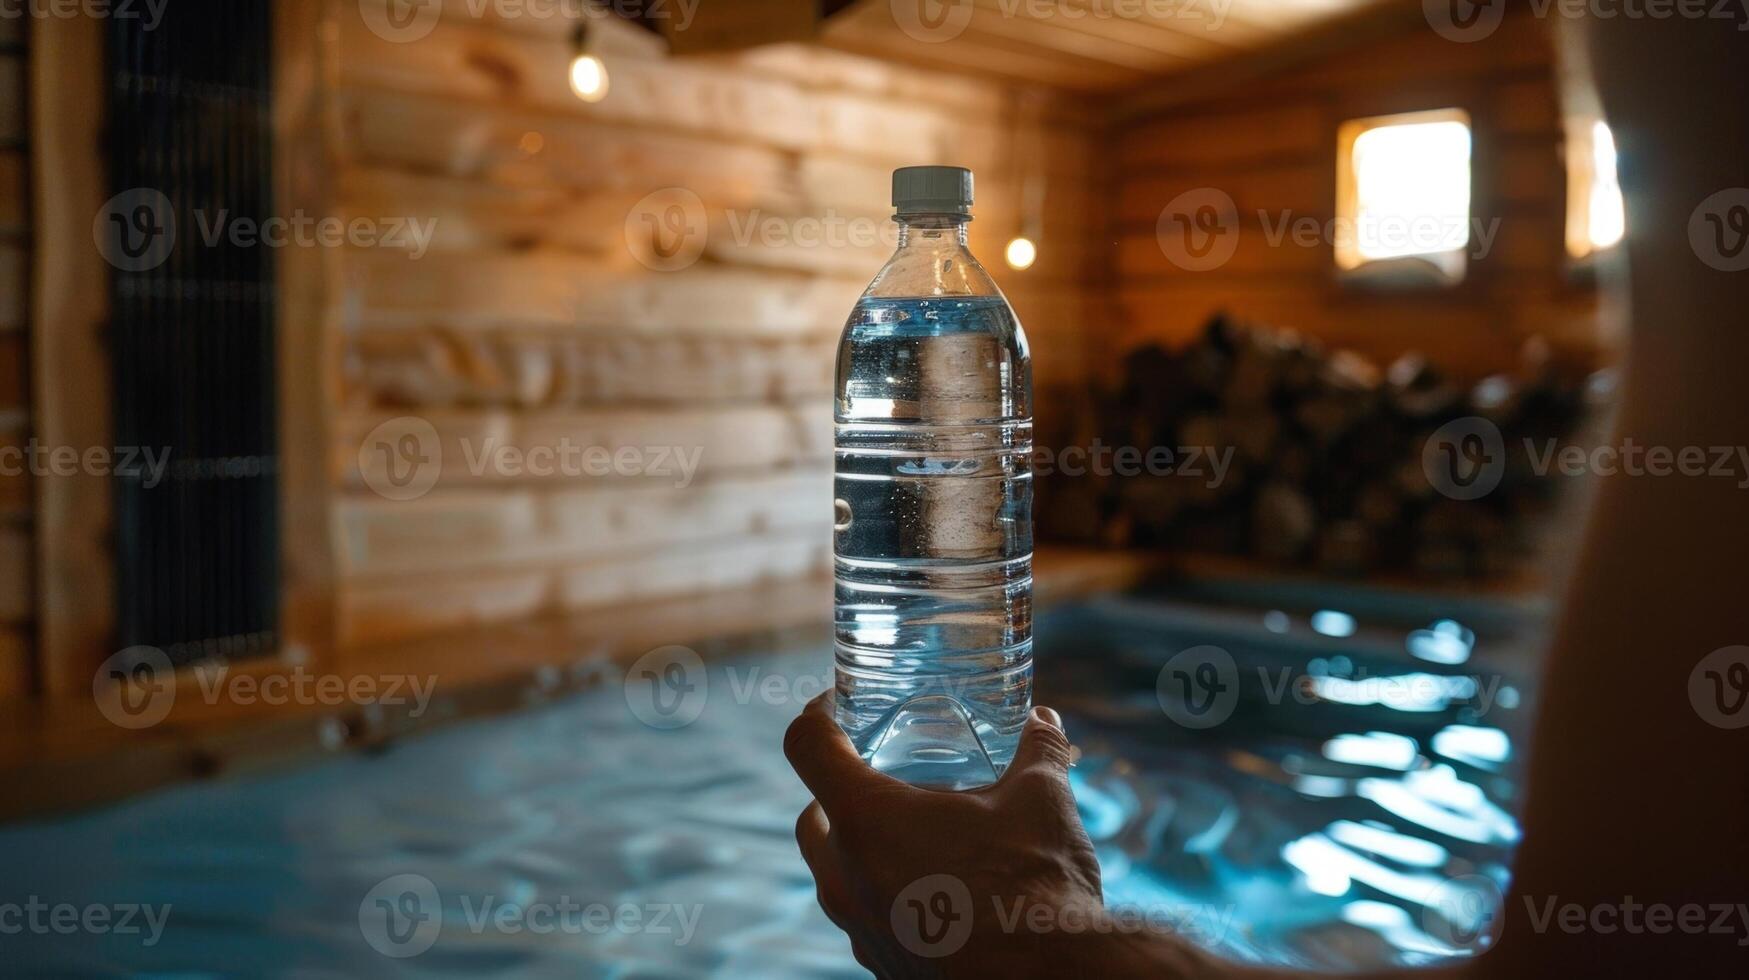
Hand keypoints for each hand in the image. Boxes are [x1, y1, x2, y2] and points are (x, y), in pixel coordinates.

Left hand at [784, 691, 1117, 977]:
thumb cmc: (1038, 885)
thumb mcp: (1042, 799)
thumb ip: (1037, 749)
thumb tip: (1043, 721)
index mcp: (867, 821)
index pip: (807, 746)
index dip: (818, 714)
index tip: (838, 705)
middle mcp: (845, 878)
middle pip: (811, 818)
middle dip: (837, 793)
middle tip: (884, 776)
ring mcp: (859, 930)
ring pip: (837, 876)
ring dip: (863, 849)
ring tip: (920, 835)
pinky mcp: (882, 967)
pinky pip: (868, 919)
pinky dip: (889, 895)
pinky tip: (942, 889)